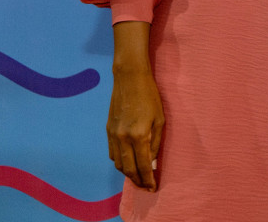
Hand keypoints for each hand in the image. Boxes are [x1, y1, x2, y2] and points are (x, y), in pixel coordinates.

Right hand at [107, 65, 163, 190]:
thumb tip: (151, 164)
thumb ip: (155, 143)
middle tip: (145, 187)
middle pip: (128, 169)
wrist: (129, 79)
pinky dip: (120, 162)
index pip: (142, 165)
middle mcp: (122, 138)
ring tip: (138, 177)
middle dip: (137, 181)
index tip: (152, 187)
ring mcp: (112, 135)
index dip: (147, 179)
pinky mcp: (108, 131)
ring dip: (128, 173)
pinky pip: (112, 154)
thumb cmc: (150, 96)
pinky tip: (128, 163)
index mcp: (138, 135)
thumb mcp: (160, 119)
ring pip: (118, 163)